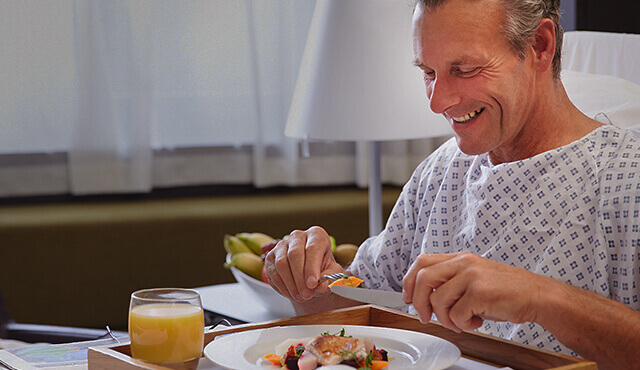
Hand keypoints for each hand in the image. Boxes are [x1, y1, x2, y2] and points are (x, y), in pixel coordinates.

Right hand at [264, 226, 343, 301]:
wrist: (309, 275)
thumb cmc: (322, 270)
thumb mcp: (332, 274)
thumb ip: (330, 278)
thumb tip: (321, 285)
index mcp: (316, 235)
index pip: (312, 248)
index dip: (312, 267)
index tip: (313, 284)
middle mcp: (298, 236)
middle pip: (295, 255)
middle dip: (300, 278)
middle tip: (307, 295)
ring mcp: (282, 245)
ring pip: (281, 264)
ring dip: (291, 284)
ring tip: (301, 297)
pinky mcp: (270, 257)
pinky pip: (273, 273)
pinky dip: (282, 287)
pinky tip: (291, 294)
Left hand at [402, 252, 550, 331]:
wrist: (537, 295)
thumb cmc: (506, 291)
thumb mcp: (474, 278)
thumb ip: (451, 282)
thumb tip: (424, 298)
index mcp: (460, 258)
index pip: (422, 262)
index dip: (409, 281)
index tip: (407, 297)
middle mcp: (464, 263)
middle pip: (423, 278)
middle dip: (419, 303)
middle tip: (426, 317)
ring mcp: (472, 276)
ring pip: (438, 300)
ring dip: (445, 319)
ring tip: (461, 322)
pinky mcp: (480, 292)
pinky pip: (456, 314)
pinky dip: (463, 324)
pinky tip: (477, 322)